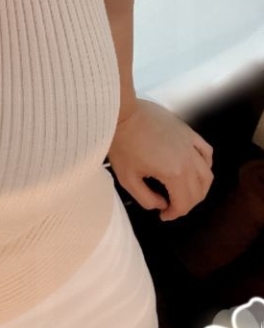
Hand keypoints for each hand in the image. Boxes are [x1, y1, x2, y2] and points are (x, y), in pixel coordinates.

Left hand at [107, 98, 213, 221]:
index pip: (184, 203)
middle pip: (198, 191)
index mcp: (174, 174)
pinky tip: (194, 168)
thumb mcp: (127, 178)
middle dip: (186, 204)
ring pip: (207, 174)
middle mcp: (189, 161)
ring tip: (184, 192)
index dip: (174, 214)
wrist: (122, 113)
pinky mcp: (189, 133)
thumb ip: (146, 198)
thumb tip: (161, 204)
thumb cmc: (121, 144)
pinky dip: (205, 164)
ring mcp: (191, 145)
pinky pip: (206, 152)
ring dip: (199, 188)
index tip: (163, 215)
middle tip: (172, 206)